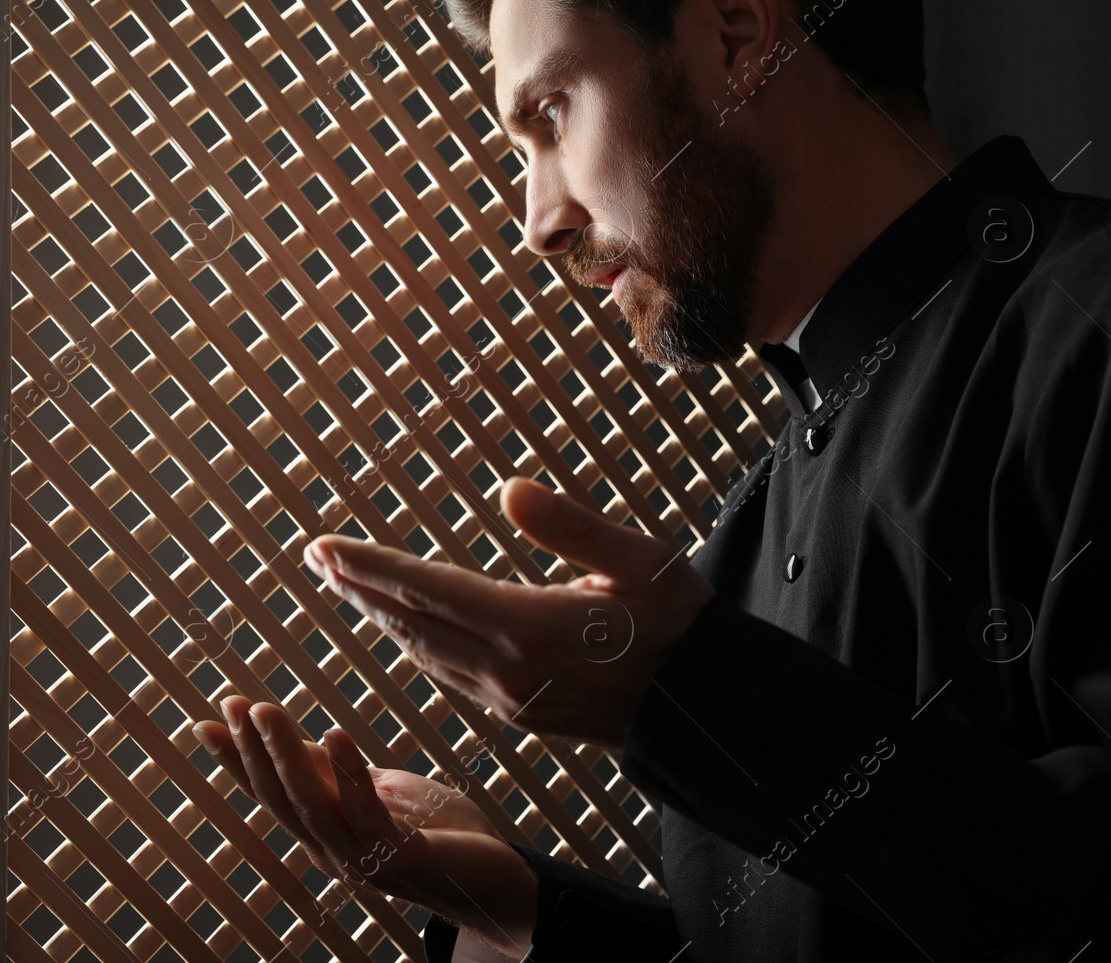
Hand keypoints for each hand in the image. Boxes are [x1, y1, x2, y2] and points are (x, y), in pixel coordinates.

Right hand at [193, 696, 537, 957]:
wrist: (492, 879)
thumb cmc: (441, 832)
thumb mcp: (383, 792)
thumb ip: (339, 775)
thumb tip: (298, 742)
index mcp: (326, 833)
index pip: (271, 792)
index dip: (238, 758)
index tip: (207, 720)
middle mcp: (333, 850)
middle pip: (281, 797)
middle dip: (253, 750)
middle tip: (233, 704)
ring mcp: (362, 858)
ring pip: (311, 804)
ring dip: (286, 754)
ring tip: (267, 711)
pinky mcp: (398, 856)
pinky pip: (365, 812)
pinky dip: (347, 772)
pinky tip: (334, 733)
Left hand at [302, 476, 714, 747]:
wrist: (703, 708)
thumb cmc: (679, 624)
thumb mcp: (640, 559)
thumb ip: (571, 525)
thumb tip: (509, 489)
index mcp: (528, 625)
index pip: (426, 588)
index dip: (368, 565)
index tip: (321, 546)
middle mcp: (507, 668)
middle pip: (410, 622)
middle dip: (357, 587)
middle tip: (314, 557)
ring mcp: (509, 698)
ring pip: (424, 653)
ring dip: (381, 616)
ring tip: (348, 586)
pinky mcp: (521, 715)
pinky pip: (449, 677)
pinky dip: (417, 645)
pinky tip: (408, 631)